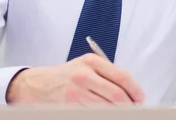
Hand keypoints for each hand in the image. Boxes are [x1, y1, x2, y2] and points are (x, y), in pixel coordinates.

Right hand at [5, 53, 144, 104]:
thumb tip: (131, 92)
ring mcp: (77, 92)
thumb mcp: (85, 66)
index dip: (135, 91)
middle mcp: (84, 75)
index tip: (140, 98)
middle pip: (117, 95)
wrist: (36, 85)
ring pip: (107, 108)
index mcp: (92, 62)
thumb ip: (106, 75)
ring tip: (120, 113)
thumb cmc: (65, 76)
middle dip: (129, 106)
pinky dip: (104, 115)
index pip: (122, 77)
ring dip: (118, 113)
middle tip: (133, 110)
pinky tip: (105, 114)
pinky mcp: (71, 106)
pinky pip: (94, 114)